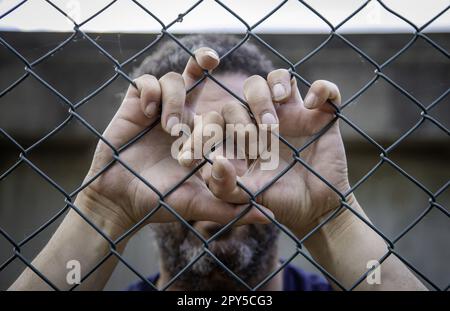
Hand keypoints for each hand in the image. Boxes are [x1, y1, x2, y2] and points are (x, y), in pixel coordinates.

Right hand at [78, 48, 269, 235]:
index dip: (227, 92)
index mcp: (200, 133)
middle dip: (202, 61)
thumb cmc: (159, 201)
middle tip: (211, 59)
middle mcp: (181, 117)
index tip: (225, 87)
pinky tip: (147, 112)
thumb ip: (233, 208)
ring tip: (167, 127)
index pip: (221, 105)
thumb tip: (271, 215)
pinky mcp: (133, 108)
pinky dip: (148, 91)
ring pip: (172, 79)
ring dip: (173, 97)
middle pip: (196, 74)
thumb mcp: (200, 204)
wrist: (118, 201)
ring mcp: (157, 111)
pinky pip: (143, 83)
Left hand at [181, 70, 349, 237]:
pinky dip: (321, 89)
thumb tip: (216, 161)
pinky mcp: (322, 116)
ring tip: (280, 100)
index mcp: (242, 133)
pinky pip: (324, 89)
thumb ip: (223, 186)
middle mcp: (265, 118)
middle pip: (248, 89)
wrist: (314, 208)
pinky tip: (312, 105)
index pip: (222, 114)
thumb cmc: (276, 200)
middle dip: (251, 108)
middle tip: (264, 134)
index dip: (218, 126)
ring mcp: (294, 114)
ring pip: (277, 78)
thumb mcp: (245, 198)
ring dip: (276, 84)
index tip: (233, 150)